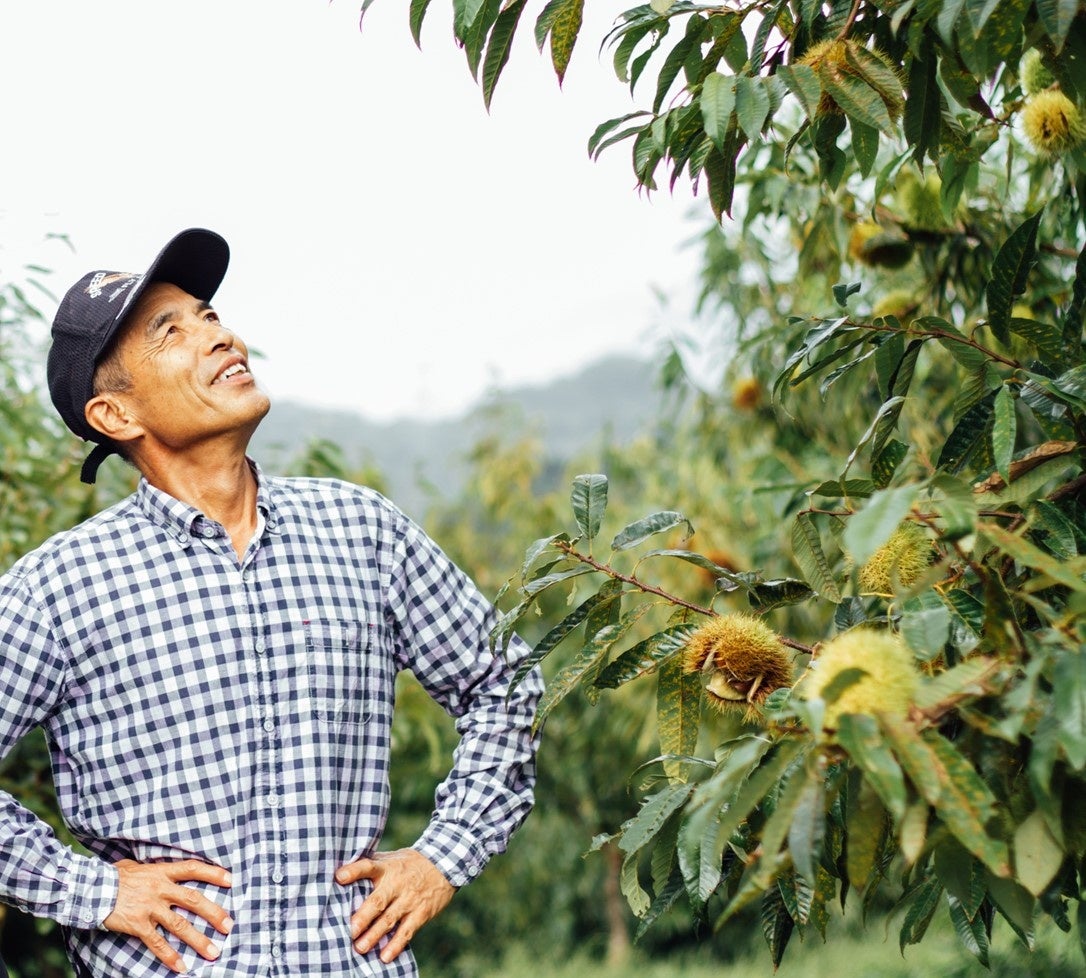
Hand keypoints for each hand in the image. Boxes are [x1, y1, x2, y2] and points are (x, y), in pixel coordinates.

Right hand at [103, 858, 233, 973]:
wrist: (90, 889)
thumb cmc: (113, 876)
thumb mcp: (136, 865)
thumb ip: (153, 869)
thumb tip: (162, 868)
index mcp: (161, 872)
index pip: (192, 869)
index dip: (213, 873)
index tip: (231, 880)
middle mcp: (159, 889)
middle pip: (193, 900)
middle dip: (214, 913)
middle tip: (229, 926)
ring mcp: (149, 908)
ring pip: (179, 925)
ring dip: (198, 940)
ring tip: (214, 952)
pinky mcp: (137, 925)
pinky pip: (156, 942)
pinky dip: (169, 955)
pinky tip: (181, 966)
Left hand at [335, 849, 454, 963]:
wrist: (444, 863)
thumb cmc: (408, 863)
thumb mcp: (391, 858)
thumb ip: (370, 866)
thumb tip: (339, 873)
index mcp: (387, 867)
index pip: (368, 866)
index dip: (354, 871)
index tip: (339, 877)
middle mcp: (397, 883)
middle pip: (378, 900)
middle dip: (364, 917)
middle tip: (350, 930)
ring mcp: (409, 899)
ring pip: (390, 919)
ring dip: (375, 935)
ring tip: (360, 948)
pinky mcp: (421, 912)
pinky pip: (407, 931)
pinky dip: (396, 945)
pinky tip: (385, 956)